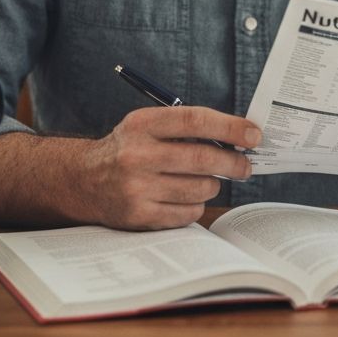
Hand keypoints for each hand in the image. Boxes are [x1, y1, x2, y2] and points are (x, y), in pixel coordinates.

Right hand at [79, 106, 258, 230]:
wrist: (83, 180)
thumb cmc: (128, 148)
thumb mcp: (147, 125)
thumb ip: (185, 127)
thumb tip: (238, 136)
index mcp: (142, 124)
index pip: (195, 120)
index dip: (230, 127)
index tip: (254, 135)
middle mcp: (137, 155)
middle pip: (202, 158)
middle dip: (233, 162)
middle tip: (246, 165)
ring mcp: (136, 188)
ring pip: (199, 188)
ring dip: (214, 184)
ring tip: (209, 180)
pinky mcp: (138, 216)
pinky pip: (188, 213)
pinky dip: (197, 205)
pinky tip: (188, 197)